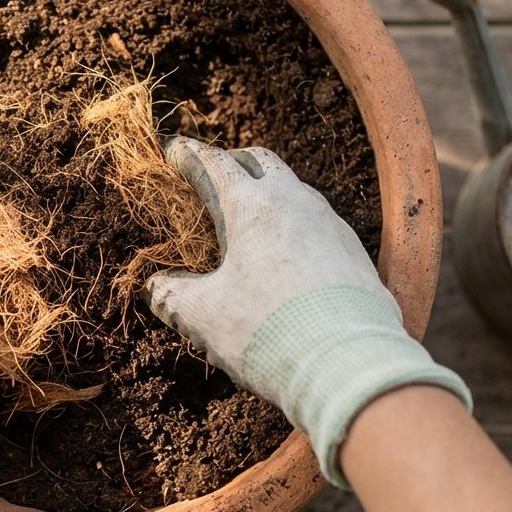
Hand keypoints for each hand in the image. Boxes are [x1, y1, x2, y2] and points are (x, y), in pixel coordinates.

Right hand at [143, 137, 468, 487]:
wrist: (347, 362)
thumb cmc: (267, 331)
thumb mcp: (202, 316)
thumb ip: (172, 295)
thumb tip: (157, 287)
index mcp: (251, 206)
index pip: (216, 163)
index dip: (191, 154)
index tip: (176, 149)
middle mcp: (294, 202)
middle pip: (261, 161)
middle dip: (234, 159)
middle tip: (215, 171)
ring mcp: (329, 223)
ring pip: (294, 188)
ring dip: (269, 191)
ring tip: (250, 213)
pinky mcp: (354, 250)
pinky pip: (318, 221)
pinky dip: (295, 222)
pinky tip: (288, 251)